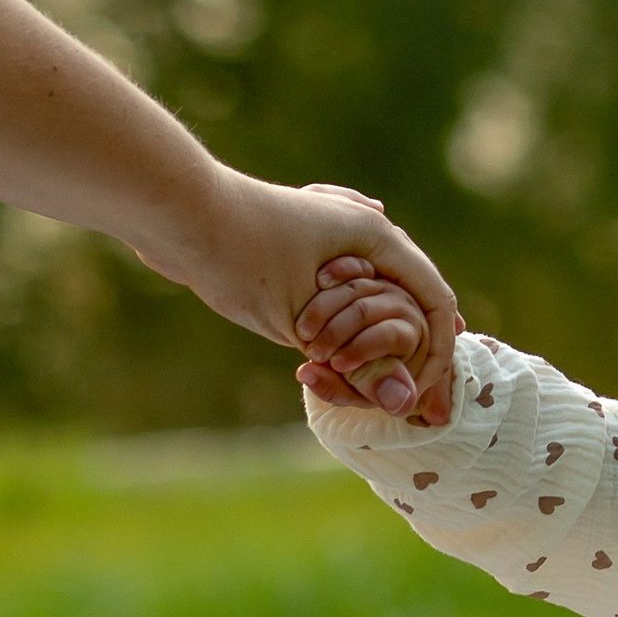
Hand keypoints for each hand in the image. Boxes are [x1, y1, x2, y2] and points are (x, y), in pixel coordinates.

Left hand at [151, 169, 459, 413]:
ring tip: (388, 367)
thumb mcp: (302, 326)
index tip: (430, 398)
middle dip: (414, 342)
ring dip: (383, 323)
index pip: (435, 300)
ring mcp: (332, 223)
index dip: (441, 353)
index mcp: (377, 237)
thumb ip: (359, 364)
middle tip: (415, 391)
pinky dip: (350, 309)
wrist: (177, 212)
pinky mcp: (302, 232)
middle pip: (412, 287)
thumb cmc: (241, 260)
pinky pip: (346, 275)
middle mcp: (363, 224)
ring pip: (380, 279)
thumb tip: (404, 404)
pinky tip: (341, 334)